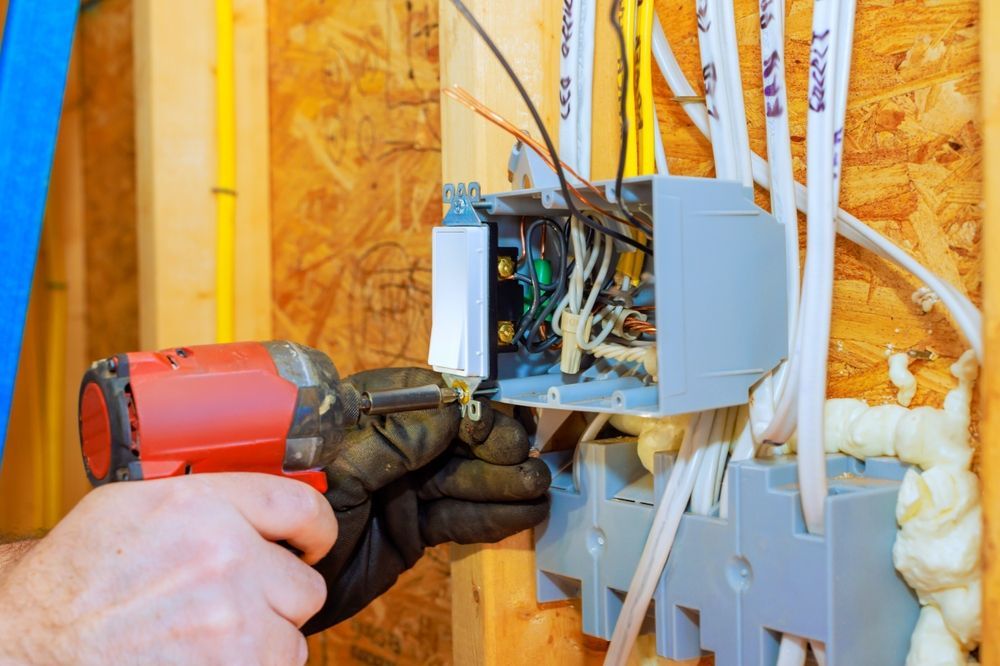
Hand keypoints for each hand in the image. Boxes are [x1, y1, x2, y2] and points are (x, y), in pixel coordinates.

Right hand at [0, 474, 336, 664]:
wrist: (30, 645)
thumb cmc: (74, 580)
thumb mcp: (133, 506)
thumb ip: (207, 501)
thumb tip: (263, 509)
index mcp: (201, 505)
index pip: (302, 506)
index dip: (316, 529)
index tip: (312, 543)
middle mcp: (224, 557)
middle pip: (307, 584)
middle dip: (278, 598)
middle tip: (236, 604)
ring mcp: (230, 621)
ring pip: (293, 638)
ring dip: (264, 641)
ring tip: (212, 638)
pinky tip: (207, 660)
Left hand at [304, 368, 549, 633]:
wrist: (274, 593)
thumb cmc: (278, 525)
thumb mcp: (334, 475)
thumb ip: (389, 441)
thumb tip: (446, 410)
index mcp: (358, 422)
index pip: (423, 398)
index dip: (462, 408)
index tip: (491, 421)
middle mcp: (384, 451)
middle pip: (451, 438)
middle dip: (492, 446)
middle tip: (521, 455)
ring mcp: (400, 490)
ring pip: (462, 478)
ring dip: (502, 482)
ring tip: (535, 485)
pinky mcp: (412, 528)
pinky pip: (458, 516)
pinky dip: (492, 516)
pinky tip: (522, 511)